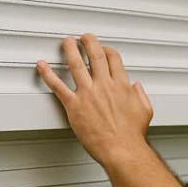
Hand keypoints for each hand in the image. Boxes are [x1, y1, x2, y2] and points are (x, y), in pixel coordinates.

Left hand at [36, 34, 153, 166]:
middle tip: (84, 37)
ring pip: (76, 65)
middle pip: (95, 55)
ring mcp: (88, 94)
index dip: (107, 50)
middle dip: (89, 42)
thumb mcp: (145, 110)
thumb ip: (140, 95)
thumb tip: (137, 87)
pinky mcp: (74, 106)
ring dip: (70, 50)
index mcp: (121, 86)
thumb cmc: (132, 135)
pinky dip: (47, 74)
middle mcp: (104, 86)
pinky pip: (57, 86)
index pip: (113, 59)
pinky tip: (42, 66)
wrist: (122, 149)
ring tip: (66, 42)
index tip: (103, 49)